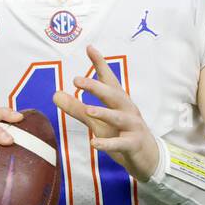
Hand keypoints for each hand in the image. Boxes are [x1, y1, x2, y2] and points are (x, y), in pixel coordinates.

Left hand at [53, 44, 158, 181]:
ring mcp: (132, 127)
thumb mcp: (97, 121)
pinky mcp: (133, 144)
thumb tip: (55, 94)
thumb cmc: (122, 133)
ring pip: (119, 118)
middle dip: (96, 87)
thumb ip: (77, 108)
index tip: (90, 48)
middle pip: (113, 95)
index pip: (109, 79)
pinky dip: (108, 143)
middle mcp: (127, 110)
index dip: (100, 64)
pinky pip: (121, 144)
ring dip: (104, 113)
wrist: (148, 156)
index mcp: (118, 101)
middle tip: (77, 80)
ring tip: (88, 110)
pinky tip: (94, 143)